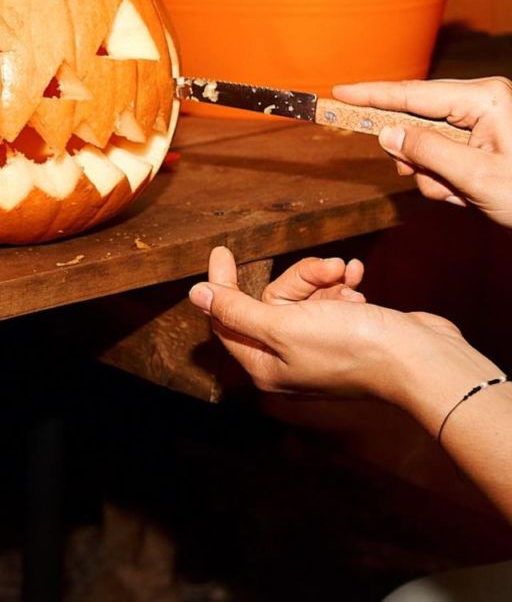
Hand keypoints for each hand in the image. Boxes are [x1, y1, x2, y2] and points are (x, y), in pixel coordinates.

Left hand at [189, 246, 465, 403]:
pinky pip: (331, 300)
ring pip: (304, 297)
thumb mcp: (281, 325)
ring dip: (326, 279)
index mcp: (264, 366)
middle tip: (329, 269)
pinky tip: (360, 280)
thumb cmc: (350, 347)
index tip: (222, 251)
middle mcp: (288, 360)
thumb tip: (196, 295)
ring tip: (350, 277)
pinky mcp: (347, 335)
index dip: (223, 286)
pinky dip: (344, 286)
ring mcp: (319, 348)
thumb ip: (236, 311)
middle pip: (272, 302)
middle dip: (300, 279)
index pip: (227, 321)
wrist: (421, 359)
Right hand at [333, 78, 511, 227]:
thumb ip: (427, 152)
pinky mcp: (484, 138)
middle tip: (435, 183)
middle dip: (416, 157)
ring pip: (426, 143)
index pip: (412, 94)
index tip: (338, 93)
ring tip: (461, 196)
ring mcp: (483, 119)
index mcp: (484, 99)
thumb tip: (387, 134)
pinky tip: (467, 195)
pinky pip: (442, 154)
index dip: (370, 95)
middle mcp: (482, 101)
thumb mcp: (477, 178)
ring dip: (433, 175)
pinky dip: (445, 179)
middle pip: (417, 121)